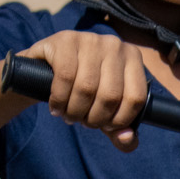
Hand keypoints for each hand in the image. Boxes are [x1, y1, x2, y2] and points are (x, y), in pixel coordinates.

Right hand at [15, 31, 148, 151]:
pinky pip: (65, 77)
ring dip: (74, 112)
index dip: (119, 120)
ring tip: (68, 115)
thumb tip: (126, 139)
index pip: (135, 98)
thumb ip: (121, 131)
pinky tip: (55, 107)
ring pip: (87, 88)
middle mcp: (115, 45)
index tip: (104, 126)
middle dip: (94, 119)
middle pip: (110, 96)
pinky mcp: (65, 40)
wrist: (44, 70)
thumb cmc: (82, 91)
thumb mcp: (104, 112)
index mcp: (133, 58)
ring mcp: (90, 39)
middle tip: (82, 121)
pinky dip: (59, 100)